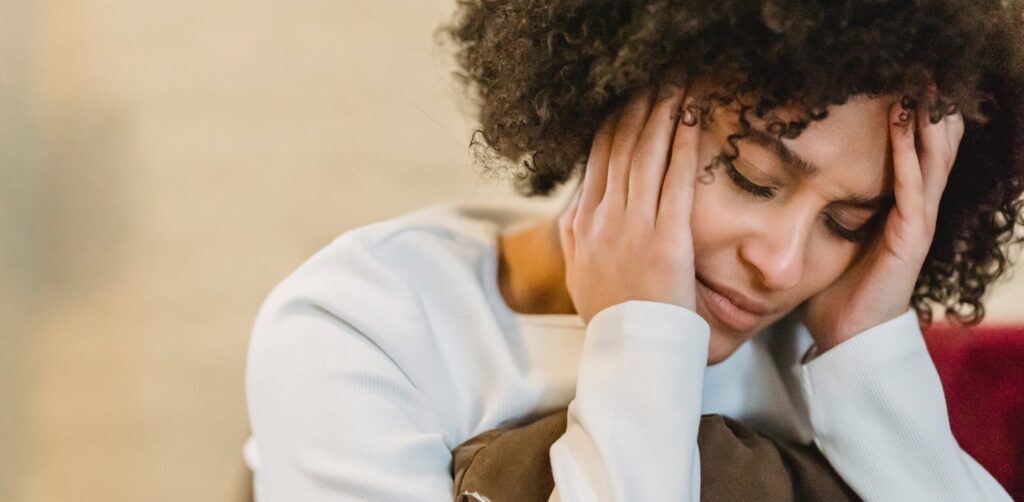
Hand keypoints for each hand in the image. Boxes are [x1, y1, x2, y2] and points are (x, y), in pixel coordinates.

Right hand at [558, 85, 702, 324]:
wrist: (629, 351)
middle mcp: (602, 220)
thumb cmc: (611, 315)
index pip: (596, 162)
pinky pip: (675, 180)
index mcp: (581, 226)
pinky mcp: (665, 239)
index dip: (612, 125)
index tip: (624, 102)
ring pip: (645, 155)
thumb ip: (576, 235)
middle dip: (637, 110)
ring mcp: (632, 227)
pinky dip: (682, 144)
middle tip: (652, 80)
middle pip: (619, 149)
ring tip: (674, 87)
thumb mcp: (578, 273)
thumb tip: (576, 205)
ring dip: (661, 115)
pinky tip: (691, 118)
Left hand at [802, 90, 964, 352]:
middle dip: (925, 116)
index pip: (909, 159)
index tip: (895, 90)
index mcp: (893, 214)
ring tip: (917, 89)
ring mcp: (914, 225)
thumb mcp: (828, 244)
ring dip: (923, 124)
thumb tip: (782, 191)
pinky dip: (908, 155)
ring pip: (929, 163)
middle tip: (917, 78)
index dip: (908, 126)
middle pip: (929, 153)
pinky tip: (903, 126)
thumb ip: (820, 215)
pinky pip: (913, 188)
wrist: (846, 341)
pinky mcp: (909, 238)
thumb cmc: (833, 295)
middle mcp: (910, 214)